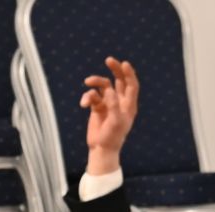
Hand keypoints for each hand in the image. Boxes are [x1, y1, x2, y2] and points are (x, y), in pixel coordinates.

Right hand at [80, 57, 138, 175]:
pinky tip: (83, 104)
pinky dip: (87, 97)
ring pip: (103, 86)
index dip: (129, 74)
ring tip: (87, 82)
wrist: (101, 149)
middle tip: (109, 60)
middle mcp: (119, 102)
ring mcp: (108, 104)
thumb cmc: (112, 137)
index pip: (131, 85)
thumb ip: (113, 105)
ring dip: (95, 82)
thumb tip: (109, 91)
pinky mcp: (97, 107)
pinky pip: (92, 96)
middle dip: (115, 69)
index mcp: (128, 105)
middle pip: (119, 80)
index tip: (124, 64)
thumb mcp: (115, 122)